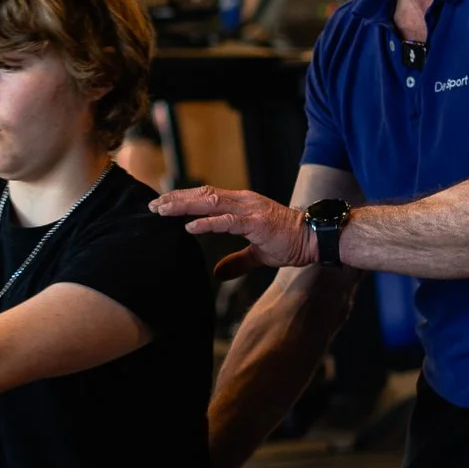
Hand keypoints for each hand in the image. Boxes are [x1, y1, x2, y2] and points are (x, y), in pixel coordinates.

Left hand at [150, 185, 315, 277]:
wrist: (316, 239)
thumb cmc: (289, 242)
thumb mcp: (257, 254)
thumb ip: (236, 261)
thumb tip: (217, 272)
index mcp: (241, 205)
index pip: (206, 196)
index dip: (183, 199)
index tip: (162, 205)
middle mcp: (242, 201)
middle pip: (202, 195)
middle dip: (176, 199)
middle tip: (152, 205)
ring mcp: (249, 210)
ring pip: (210, 202)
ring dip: (184, 206)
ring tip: (162, 210)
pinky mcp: (256, 222)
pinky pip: (227, 221)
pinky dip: (206, 223)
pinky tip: (189, 227)